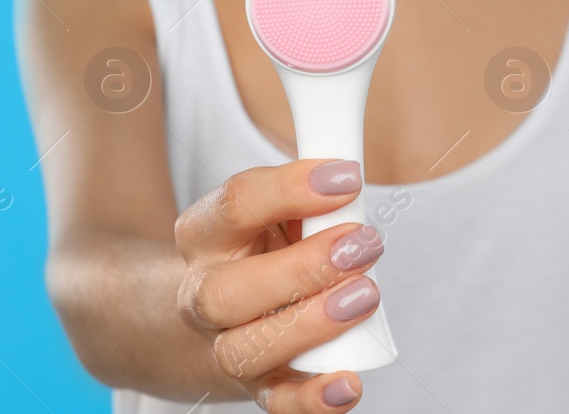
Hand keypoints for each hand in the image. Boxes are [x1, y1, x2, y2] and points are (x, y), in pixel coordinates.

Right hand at [175, 158, 385, 411]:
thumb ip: (307, 199)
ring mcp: (224, 346)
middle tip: (363, 244)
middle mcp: (204, 294)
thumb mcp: (275, 213)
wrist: (216, 314)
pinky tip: (349, 383)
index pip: (235, 204)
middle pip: (228, 291)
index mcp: (205, 235)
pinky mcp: (256, 386)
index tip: (347, 177)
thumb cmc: (263, 249)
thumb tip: (351, 178)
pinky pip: (277, 402)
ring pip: (246, 349)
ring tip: (365, 296)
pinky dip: (312, 399)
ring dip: (310, 325)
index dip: (290, 188)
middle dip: (302, 267)